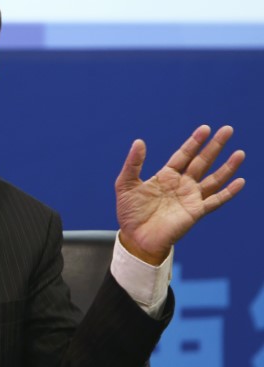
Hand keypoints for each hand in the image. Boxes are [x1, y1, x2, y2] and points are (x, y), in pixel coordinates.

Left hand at [115, 125, 245, 264]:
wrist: (135, 238)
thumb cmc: (129, 213)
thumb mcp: (126, 184)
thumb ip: (133, 164)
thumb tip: (139, 141)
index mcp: (166, 176)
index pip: (183, 155)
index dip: (194, 142)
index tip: (205, 129)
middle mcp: (181, 184)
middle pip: (202, 162)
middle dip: (214, 146)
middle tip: (227, 129)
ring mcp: (190, 198)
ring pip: (213, 179)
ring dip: (227, 167)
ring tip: (240, 153)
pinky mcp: (195, 212)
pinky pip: (215, 200)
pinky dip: (228, 192)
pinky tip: (240, 181)